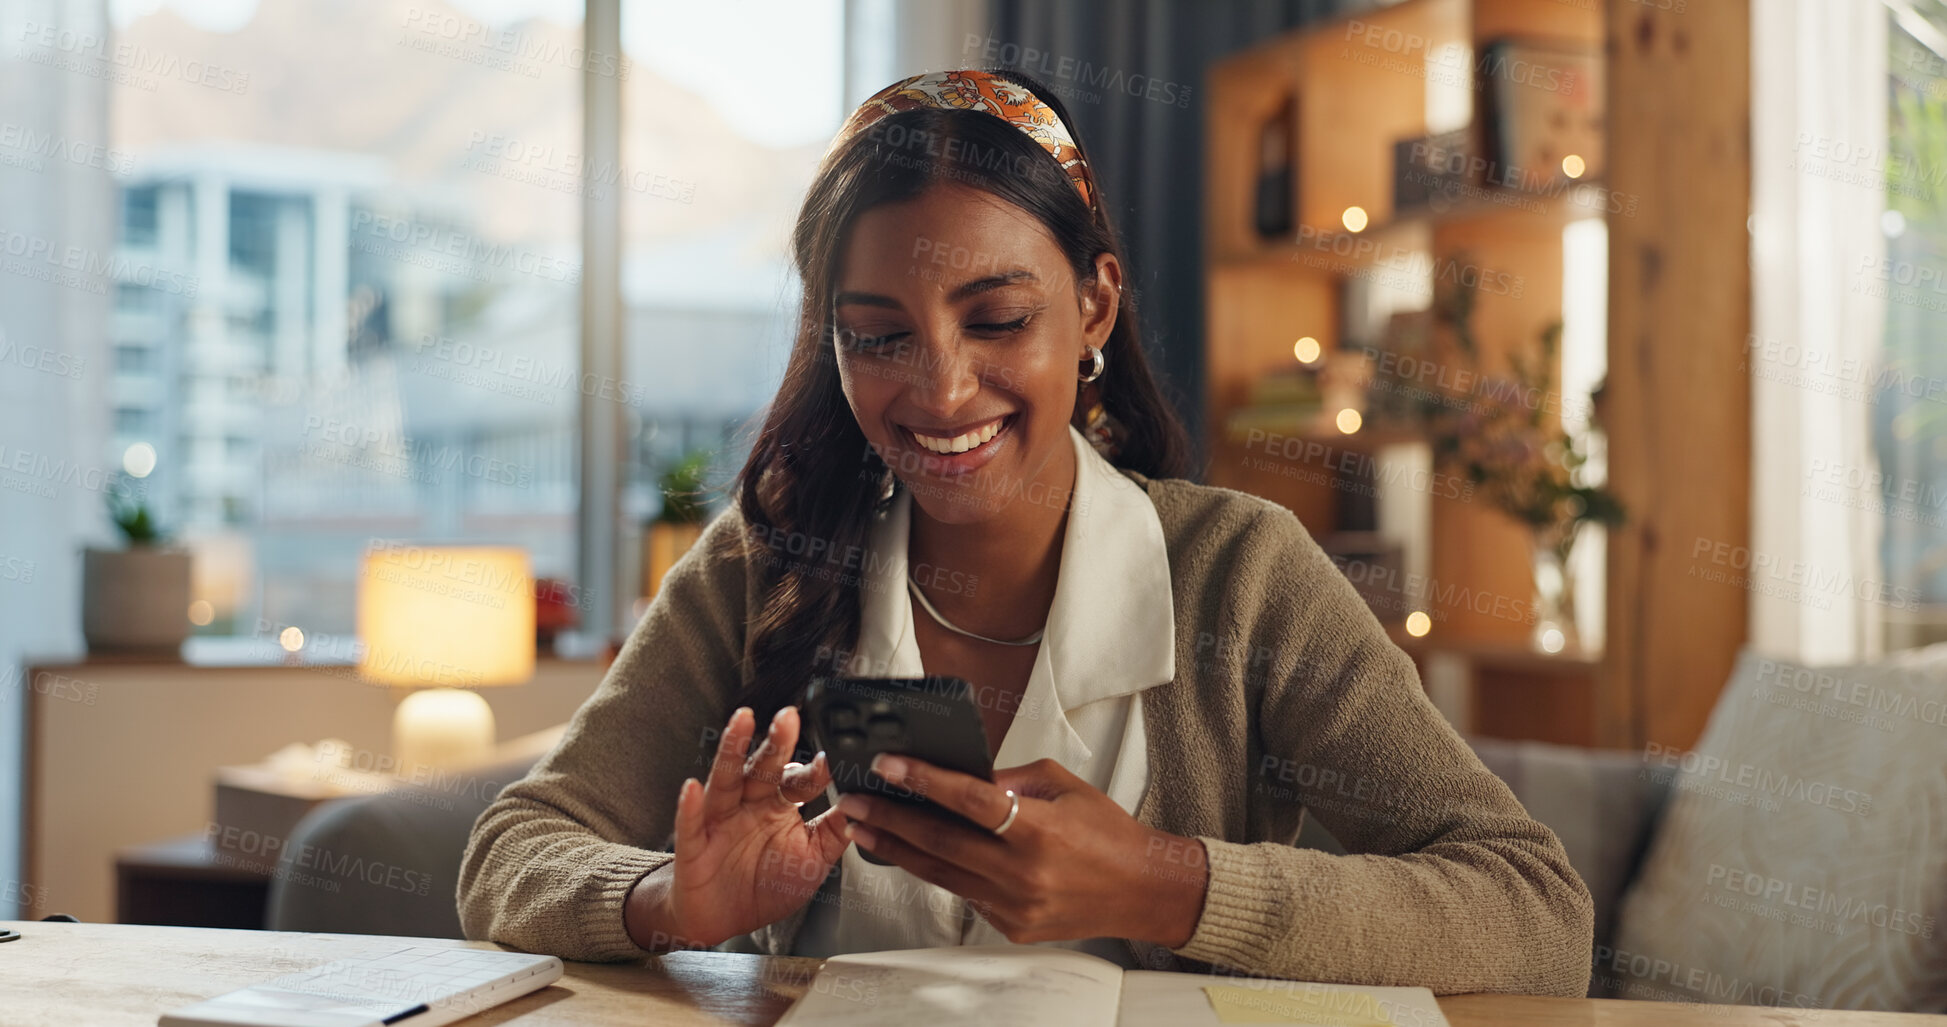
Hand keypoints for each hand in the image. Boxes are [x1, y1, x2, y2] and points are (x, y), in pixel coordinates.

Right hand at [624, 706, 849, 950]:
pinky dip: (690, 807)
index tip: (834, 755)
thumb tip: (865, 803)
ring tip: (742, 721)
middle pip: (764, 768)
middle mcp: (749, 804)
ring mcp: (720, 820)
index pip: (801, 780)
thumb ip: (836, 832)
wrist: (722, 920)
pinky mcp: (694, 845)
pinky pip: (691, 824)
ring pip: (726, 779)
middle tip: (790, 716)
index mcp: (779, 806)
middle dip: (777, 742)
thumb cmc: (765, 886)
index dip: (816, 769)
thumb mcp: (812, 861)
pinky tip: (693, 788)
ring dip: (733, 750)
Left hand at [835, 755, 1208, 947]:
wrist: (1142, 890)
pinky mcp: (1010, 926)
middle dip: (890, 818)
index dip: (924, 780)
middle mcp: (1023, 872)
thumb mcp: (1063, 787)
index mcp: (1039, 830)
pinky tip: (913, 853)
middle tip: (854, 801)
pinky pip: (964, 893)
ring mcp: (1014, 904)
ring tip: (865, 829)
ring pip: (941, 873)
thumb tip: (964, 776)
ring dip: (897, 849)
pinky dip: (938, 871)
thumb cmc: (1108, 833)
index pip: (969, 800)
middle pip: (940, 841)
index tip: (888, 765)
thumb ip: (1010, 780)